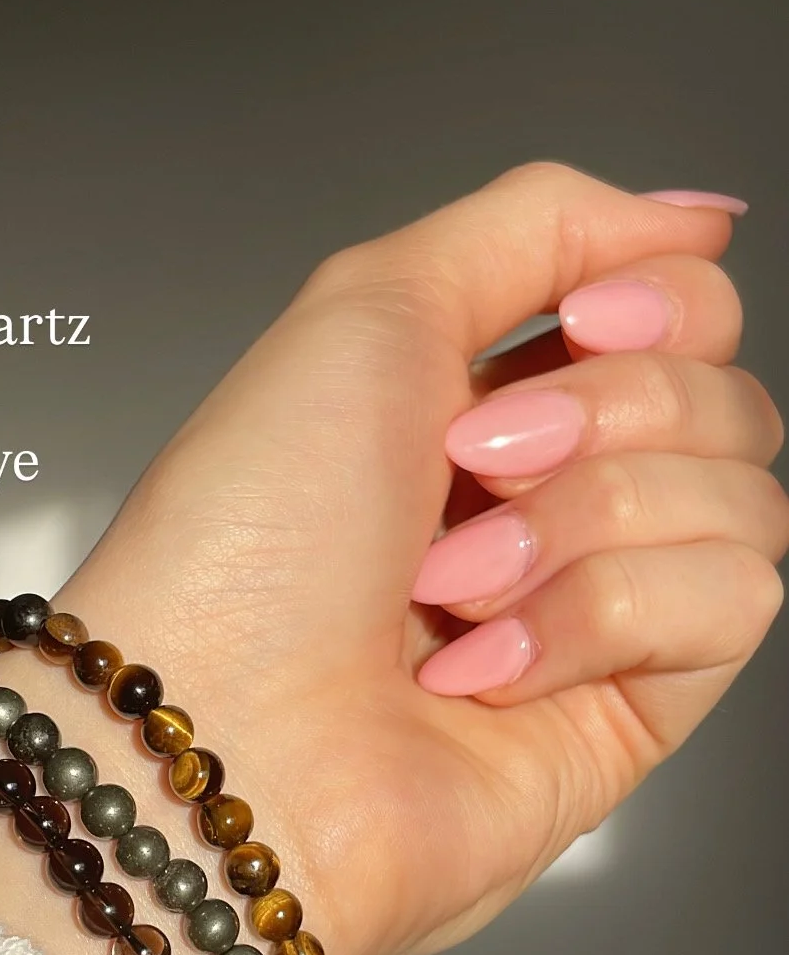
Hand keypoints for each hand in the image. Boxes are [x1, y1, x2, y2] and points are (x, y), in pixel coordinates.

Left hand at [54, 162, 786, 954]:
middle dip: (605, 414)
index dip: (656, 299)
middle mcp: (549, 503)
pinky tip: (490, 671)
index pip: (678, 311)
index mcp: (484, 402)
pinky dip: (599, 619)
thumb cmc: (247, 546)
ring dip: (584, 524)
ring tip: (454, 590)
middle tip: (469, 469)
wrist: (218, 740)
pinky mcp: (630, 709)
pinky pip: (727, 603)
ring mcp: (593, 610)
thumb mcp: (370, 305)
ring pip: (741, 497)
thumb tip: (692, 214)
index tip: (584, 320)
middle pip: (723, 396)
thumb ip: (541, 223)